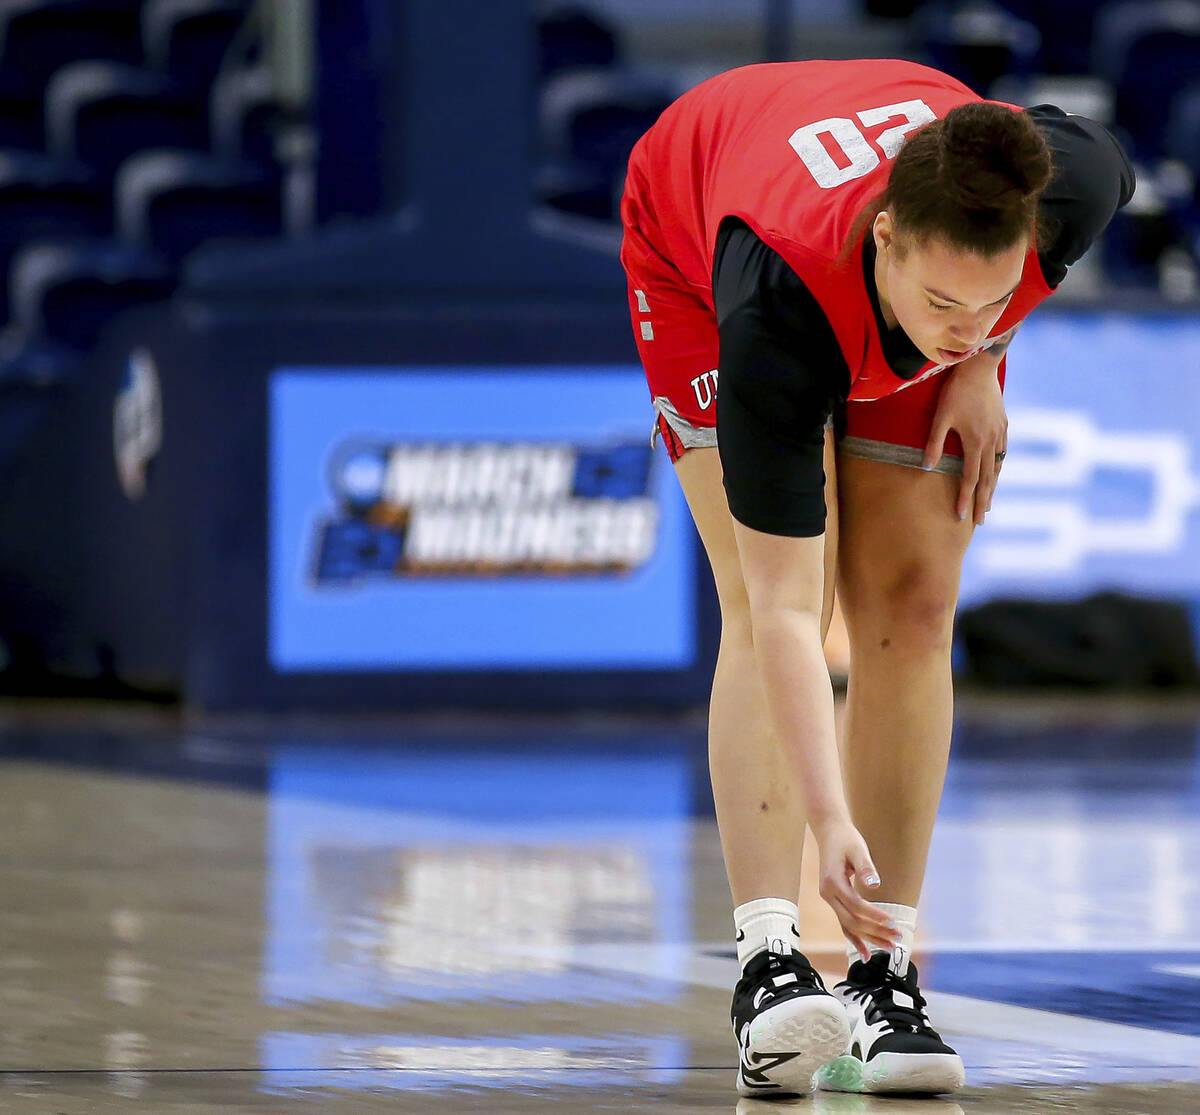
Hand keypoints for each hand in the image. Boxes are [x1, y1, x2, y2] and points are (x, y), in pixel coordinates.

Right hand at [810, 816, 900, 961]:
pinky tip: (866, 953)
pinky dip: (855, 939)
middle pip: (851, 921)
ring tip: (890, 948)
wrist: (829, 832)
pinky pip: (844, 923)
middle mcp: (827, 894)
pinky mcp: (834, 900)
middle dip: (875, 932)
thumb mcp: (858, 849)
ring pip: (848, 925)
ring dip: (868, 938)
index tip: (893, 922)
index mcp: (833, 882)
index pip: (856, 905)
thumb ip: (865, 868)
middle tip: (897, 938)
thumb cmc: (846, 839)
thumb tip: (874, 884)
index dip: (875, 916)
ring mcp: (829, 898)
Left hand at [922, 352, 1006, 524]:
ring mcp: (1000, 433)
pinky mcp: (1004, 424)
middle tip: (980, 520)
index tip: (961, 516)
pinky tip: (996, 472)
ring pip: (997, 466)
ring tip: (989, 502)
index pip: (970, 479)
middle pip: (987, 478)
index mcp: (974, 442)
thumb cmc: (955, 391)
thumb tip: (926, 467)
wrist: (979, 367)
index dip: (965, 498)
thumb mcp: (940, 417)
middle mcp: (991, 441)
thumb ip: (934, 443)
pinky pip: (1002, 452)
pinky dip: (998, 466)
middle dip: (983, 501)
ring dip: (993, 486)